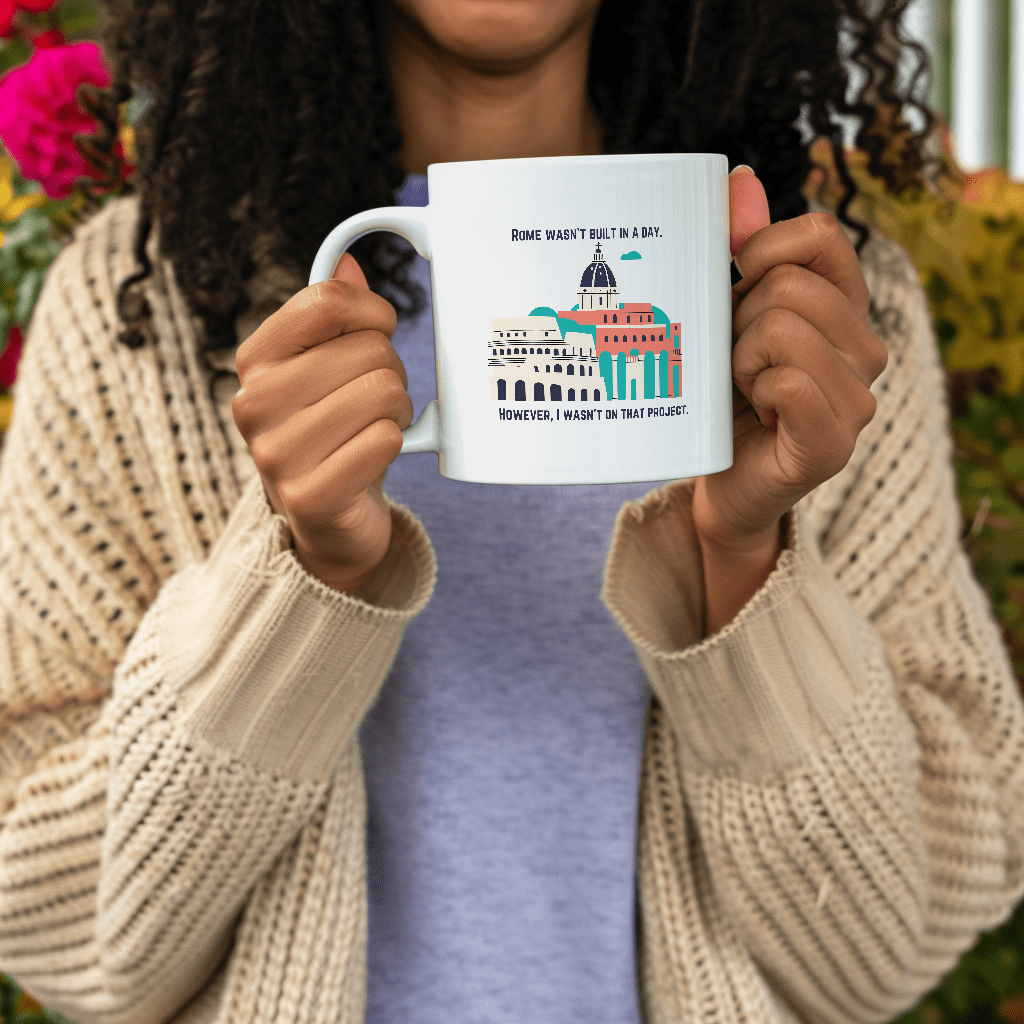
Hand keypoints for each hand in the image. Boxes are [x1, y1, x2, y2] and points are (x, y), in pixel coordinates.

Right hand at [231, 253, 412, 594]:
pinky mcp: (308, 496)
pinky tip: (373, 459)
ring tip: (376, 428)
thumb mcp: (329, 368)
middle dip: (391, 372)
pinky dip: (394, 446)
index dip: (372, 313)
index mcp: (256, 360)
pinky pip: (385, 440)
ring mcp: (275, 453)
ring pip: (383, 392)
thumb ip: (334, 316)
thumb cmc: (335, 432)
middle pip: (367, 349)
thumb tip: (347, 263)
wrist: (329, 518)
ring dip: (398, 411)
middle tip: (376, 401)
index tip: (379, 332)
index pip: (326, 300)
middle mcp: (254, 402)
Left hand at [692, 168, 888, 555]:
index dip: (762, 249)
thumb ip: (738, 249)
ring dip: (740, 360)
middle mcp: (865, 348)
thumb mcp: (726, 315)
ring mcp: (858, 399)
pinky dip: (757, 390)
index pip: (819, 235)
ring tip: (743, 390)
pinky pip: (790, 381)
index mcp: (843, 308)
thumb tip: (740, 179)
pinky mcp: (833, 443)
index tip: (735, 285)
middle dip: (739, 321)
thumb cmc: (722, 394)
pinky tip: (758, 412)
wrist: (716, 478)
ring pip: (783, 330)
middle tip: (735, 361)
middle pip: (790, 287)